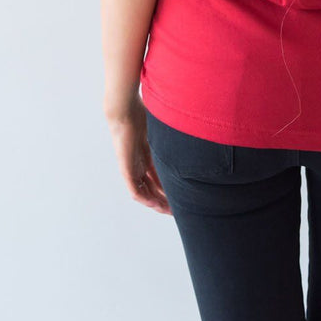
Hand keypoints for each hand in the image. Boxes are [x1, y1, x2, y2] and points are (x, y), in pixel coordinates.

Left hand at [105, 96, 172, 214]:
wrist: (124, 109)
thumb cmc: (142, 113)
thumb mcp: (162, 129)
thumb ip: (173, 135)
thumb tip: (196, 130)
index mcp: (147, 155)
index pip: (158, 177)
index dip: (169, 188)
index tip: (181, 196)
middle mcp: (139, 163)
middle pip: (152, 188)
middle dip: (165, 199)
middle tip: (178, 209)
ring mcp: (132, 167)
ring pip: (144, 192)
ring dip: (156, 203)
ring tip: (169, 211)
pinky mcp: (126, 168)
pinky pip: (135, 189)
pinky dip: (145, 198)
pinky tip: (155, 204)